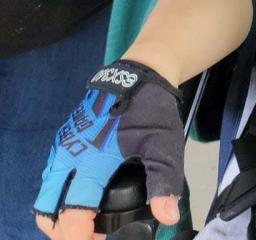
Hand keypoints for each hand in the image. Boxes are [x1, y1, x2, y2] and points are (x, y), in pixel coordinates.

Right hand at [33, 59, 182, 238]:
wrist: (140, 72)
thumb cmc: (151, 110)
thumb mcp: (163, 145)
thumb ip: (164, 182)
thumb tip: (168, 218)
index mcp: (90, 162)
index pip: (71, 218)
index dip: (81, 239)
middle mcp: (68, 157)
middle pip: (48, 213)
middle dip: (65, 232)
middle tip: (93, 235)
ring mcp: (63, 147)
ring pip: (46, 197)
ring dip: (60, 216)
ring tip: (90, 221)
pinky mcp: (64, 140)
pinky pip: (51, 178)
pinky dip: (60, 197)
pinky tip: (85, 199)